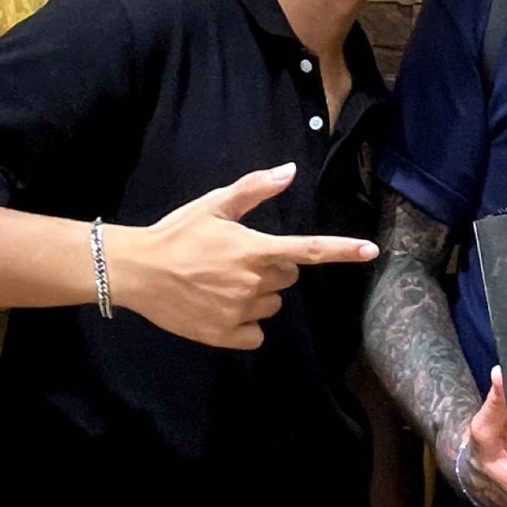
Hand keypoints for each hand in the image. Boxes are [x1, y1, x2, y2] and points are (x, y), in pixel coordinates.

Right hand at [107, 162, 378, 349]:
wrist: (135, 272)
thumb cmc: (177, 234)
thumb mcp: (213, 205)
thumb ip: (254, 189)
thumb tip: (289, 170)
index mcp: (255, 249)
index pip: (309, 250)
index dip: (343, 250)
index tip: (372, 250)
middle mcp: (254, 282)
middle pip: (287, 278)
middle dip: (270, 269)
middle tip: (235, 261)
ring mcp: (242, 311)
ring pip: (272, 305)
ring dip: (256, 296)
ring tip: (221, 284)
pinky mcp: (227, 335)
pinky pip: (255, 333)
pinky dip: (243, 325)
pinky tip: (219, 309)